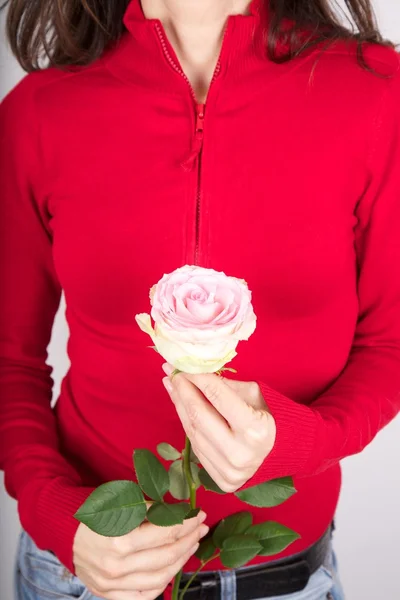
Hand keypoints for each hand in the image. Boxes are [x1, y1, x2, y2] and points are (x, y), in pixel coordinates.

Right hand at [73, 511, 208, 599]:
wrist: (66, 531)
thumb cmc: (96, 511)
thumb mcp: (122, 501)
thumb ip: (151, 510)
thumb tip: (181, 513)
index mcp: (119, 540)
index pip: (165, 533)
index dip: (186, 523)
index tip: (198, 514)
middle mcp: (116, 566)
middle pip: (166, 556)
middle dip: (188, 540)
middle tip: (200, 528)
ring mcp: (112, 585)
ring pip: (160, 578)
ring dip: (181, 560)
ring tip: (190, 545)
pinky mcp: (109, 595)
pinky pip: (144, 596)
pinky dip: (162, 584)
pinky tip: (172, 568)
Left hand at [162, 365, 275, 492]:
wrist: (279, 455)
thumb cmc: (268, 418)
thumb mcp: (254, 395)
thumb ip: (226, 386)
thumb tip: (196, 372)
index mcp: (255, 428)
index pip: (218, 396)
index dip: (197, 377)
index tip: (184, 364)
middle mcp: (240, 453)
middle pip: (199, 415)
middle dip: (182, 390)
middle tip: (171, 372)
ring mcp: (229, 470)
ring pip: (192, 432)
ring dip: (179, 405)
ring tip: (171, 385)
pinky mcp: (221, 480)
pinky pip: (195, 447)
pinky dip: (186, 423)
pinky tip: (181, 406)